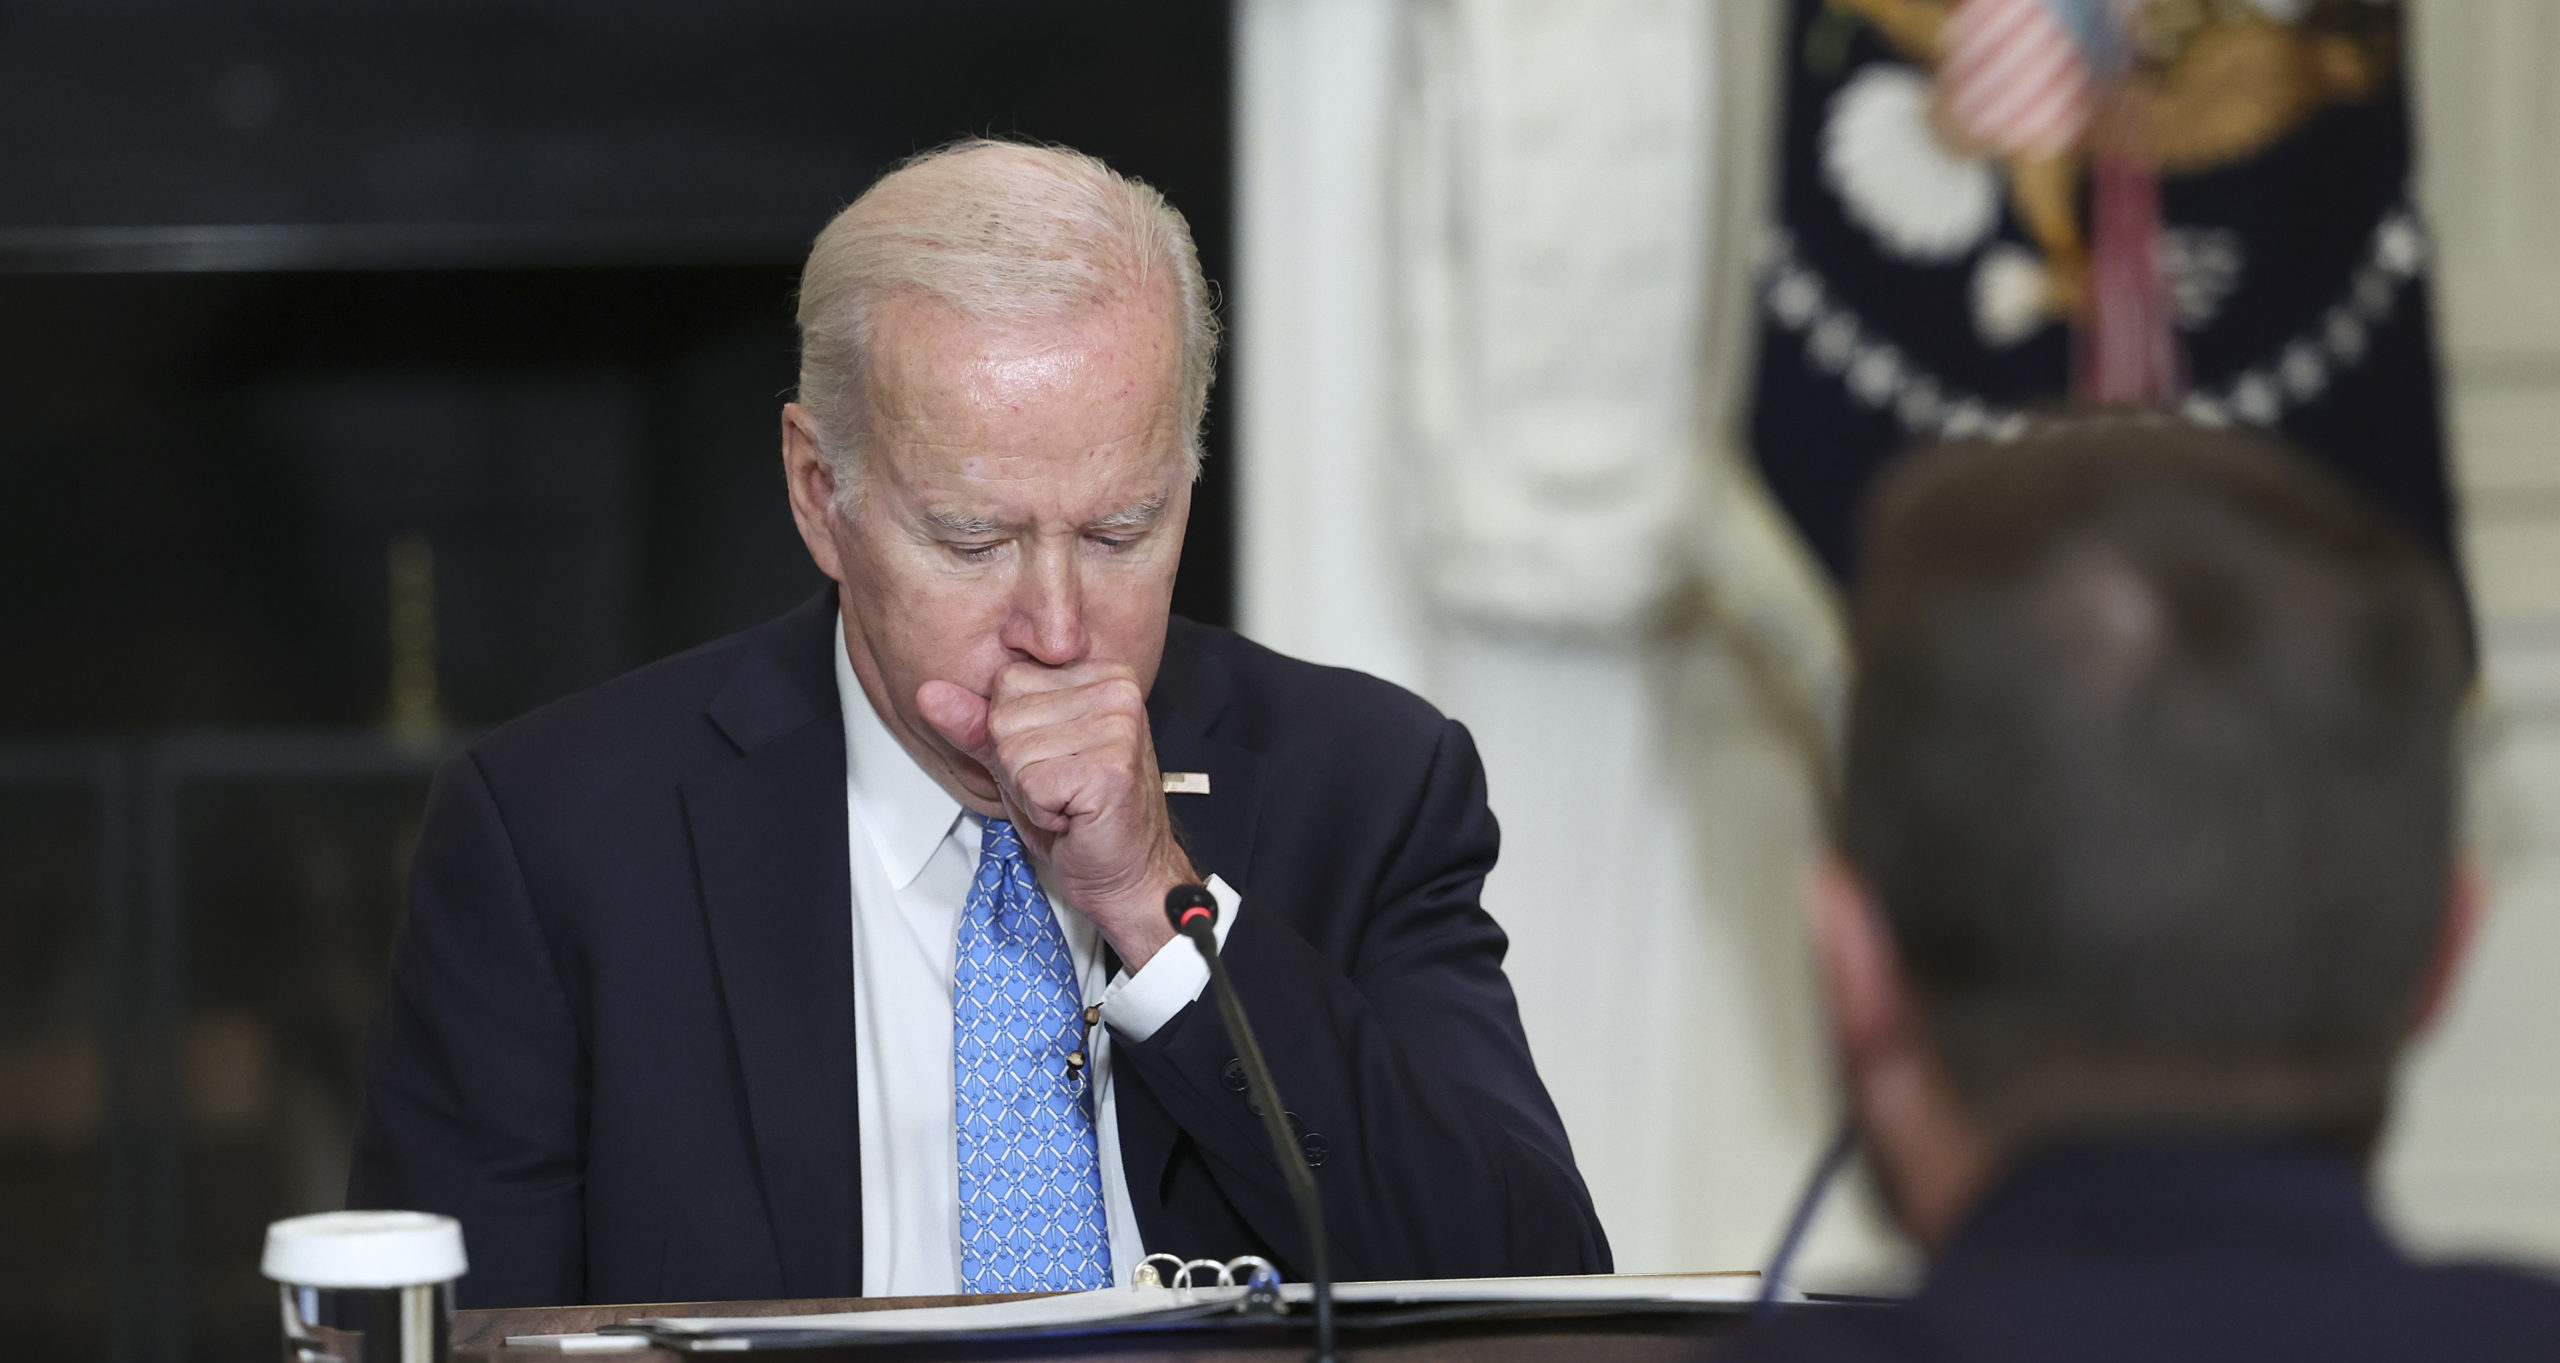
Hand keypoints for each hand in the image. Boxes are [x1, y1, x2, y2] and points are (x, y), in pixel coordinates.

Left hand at [917, 662, 1194, 970]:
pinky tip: (1073, 814)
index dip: (1012, 733)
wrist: (1127, 871)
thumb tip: (929, 693)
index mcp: (1099, 674)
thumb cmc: (1080, 814)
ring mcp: (1117, 727)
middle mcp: (1115, 690)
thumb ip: (976, 723)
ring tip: (1068, 799)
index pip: (1007, 681)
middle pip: (1005, 716)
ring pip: (1012, 750)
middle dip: (1017, 764)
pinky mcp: (1110, 767)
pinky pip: (1030, 782)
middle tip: (1061, 784)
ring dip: (1029, 790)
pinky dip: (1041, 810)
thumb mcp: (1019, 759)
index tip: (1053, 758)